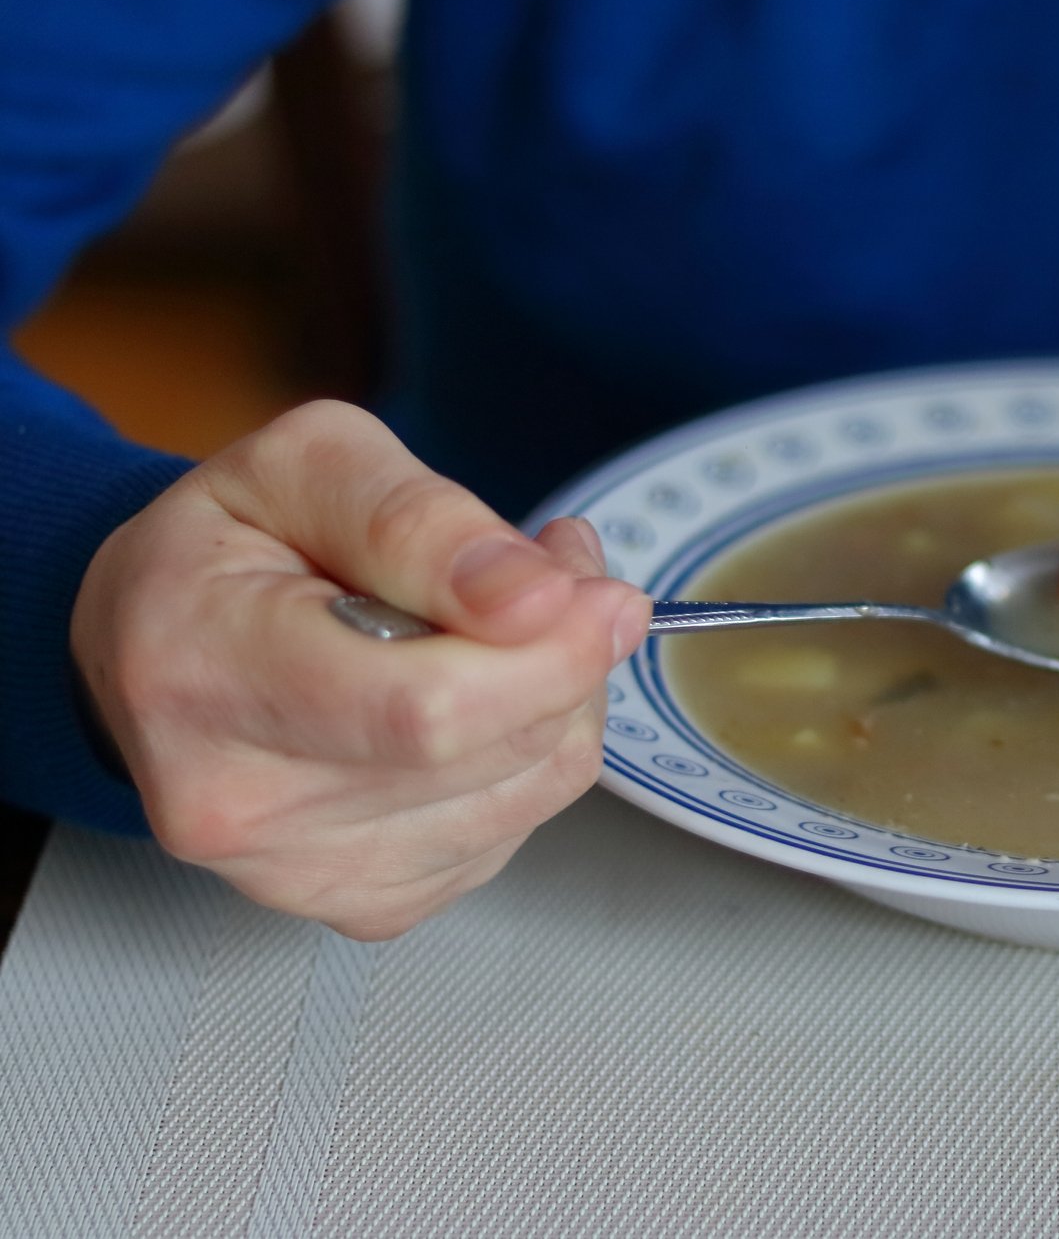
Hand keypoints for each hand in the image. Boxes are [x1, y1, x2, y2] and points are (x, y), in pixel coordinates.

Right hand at [70, 400, 651, 939]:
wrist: (154, 641)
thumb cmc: (227, 544)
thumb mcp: (309, 465)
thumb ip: (422, 521)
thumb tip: (540, 597)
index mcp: (208, 675)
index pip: (426, 709)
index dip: (547, 651)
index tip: (591, 587)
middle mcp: (238, 803)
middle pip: (488, 752)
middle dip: (568, 654)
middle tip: (562, 574)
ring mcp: (298, 872)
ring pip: (526, 793)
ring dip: (563, 698)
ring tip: (517, 620)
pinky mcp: (359, 905)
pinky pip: (512, 832)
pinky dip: (531, 754)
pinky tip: (485, 695)